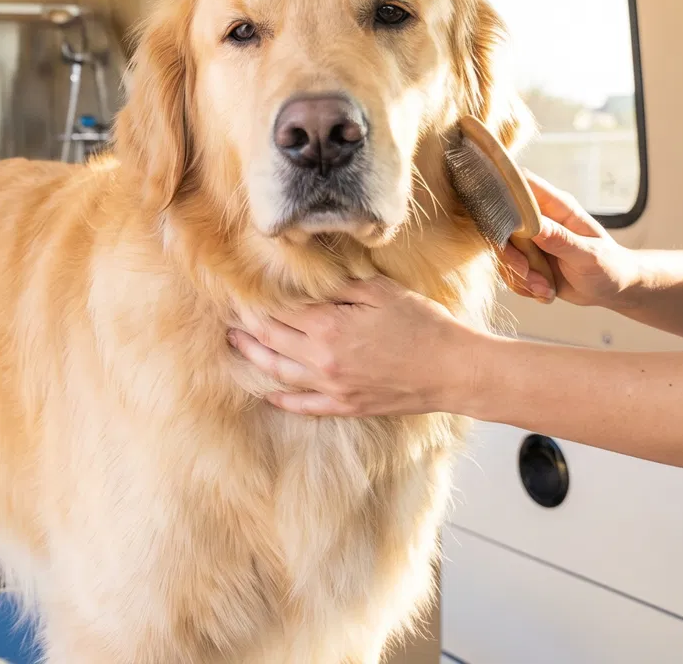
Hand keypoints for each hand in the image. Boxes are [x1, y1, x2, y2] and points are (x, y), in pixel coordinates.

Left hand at [228, 278, 485, 416]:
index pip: (279, 310)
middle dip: (246, 325)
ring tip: (234, 344)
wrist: (453, 370)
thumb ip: (341, 284)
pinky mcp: (345, 406)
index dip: (257, 299)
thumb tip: (308, 276)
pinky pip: (303, 405)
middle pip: (271, 339)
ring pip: (278, 371)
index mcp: (329, 326)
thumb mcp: (382, 291)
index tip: (241, 290)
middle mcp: (322, 359)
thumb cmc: (423, 325)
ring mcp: (332, 387)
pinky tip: (266, 392)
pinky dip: (281, 398)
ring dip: (253, 356)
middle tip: (228, 314)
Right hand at [498, 173, 641, 308]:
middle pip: (500, 223)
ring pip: (502, 251)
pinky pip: (507, 271)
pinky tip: (545, 291)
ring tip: (545, 287)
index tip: (498, 217)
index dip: (502, 190)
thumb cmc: (609, 266)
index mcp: (557, 206)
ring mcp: (529, 239)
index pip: (522, 183)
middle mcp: (539, 219)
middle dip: (509, 253)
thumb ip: (561, 240)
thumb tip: (534, 225)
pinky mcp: (525, 259)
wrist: (612, 289)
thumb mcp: (589, 256)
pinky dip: (522, 286)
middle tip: (526, 271)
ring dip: (519, 275)